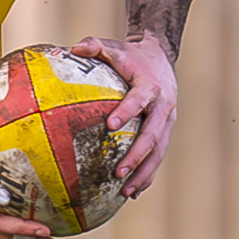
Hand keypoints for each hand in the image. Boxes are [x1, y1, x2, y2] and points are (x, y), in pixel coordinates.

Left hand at [71, 32, 176, 197]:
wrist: (161, 57)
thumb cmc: (131, 55)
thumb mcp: (115, 47)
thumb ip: (94, 46)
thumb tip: (72, 48)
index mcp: (151, 86)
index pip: (140, 100)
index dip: (127, 111)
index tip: (110, 125)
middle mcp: (163, 106)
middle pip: (153, 135)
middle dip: (137, 155)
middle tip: (118, 172)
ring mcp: (166, 121)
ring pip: (159, 151)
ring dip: (144, 173)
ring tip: (126, 192)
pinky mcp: (164, 131)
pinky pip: (157, 156)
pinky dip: (147, 174)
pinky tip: (133, 192)